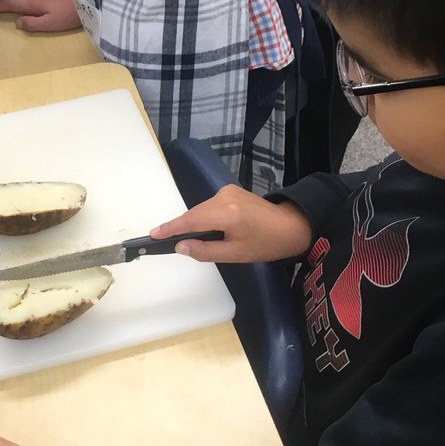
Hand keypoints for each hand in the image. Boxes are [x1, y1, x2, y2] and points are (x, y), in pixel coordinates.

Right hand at [150, 184, 312, 263]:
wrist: (291, 226)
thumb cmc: (266, 244)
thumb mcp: (235, 254)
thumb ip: (205, 251)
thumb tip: (181, 246)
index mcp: (226, 213)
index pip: (191, 220)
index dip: (171, 228)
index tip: (154, 234)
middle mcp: (224, 197)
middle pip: (194, 213)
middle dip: (180, 226)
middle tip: (164, 239)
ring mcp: (228, 191)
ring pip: (201, 209)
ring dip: (193, 222)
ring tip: (187, 238)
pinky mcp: (231, 191)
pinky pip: (210, 205)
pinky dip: (204, 216)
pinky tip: (205, 229)